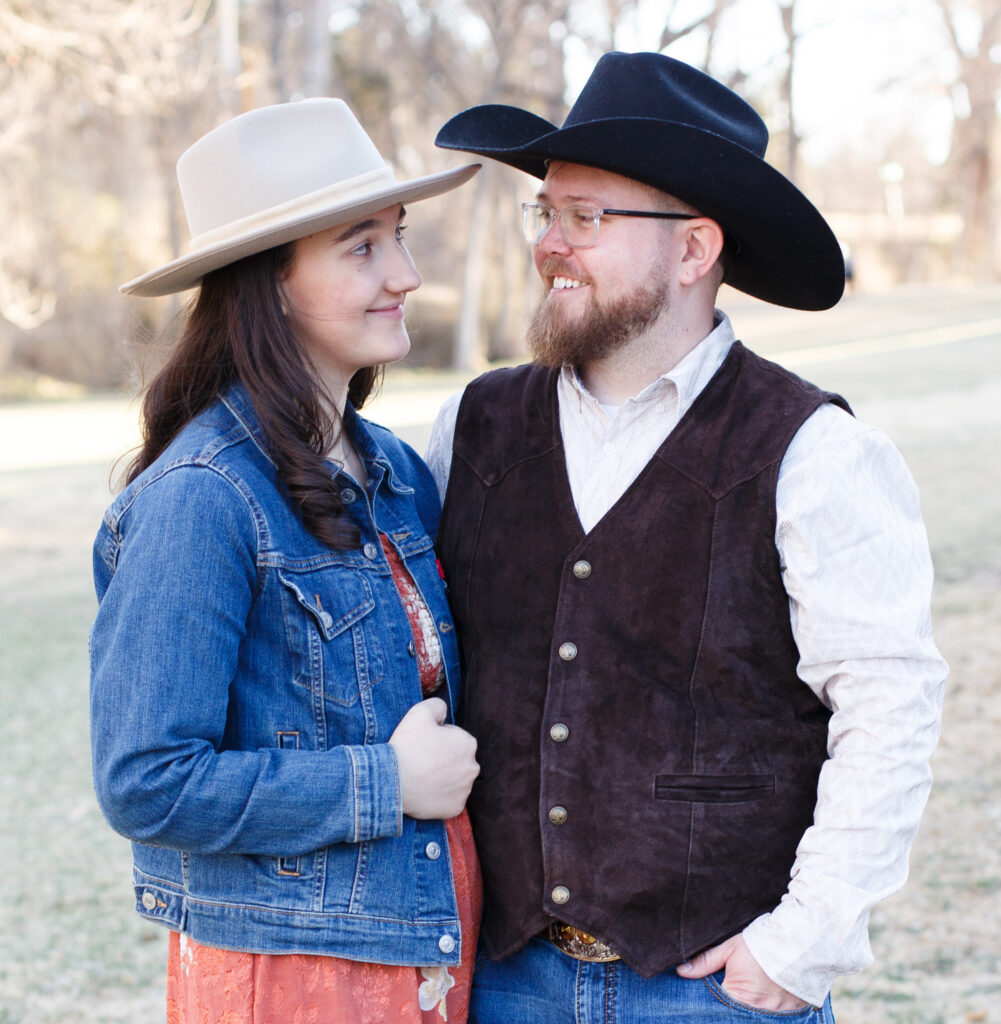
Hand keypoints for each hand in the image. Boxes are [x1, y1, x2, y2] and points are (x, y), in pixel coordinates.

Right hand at [389, 697, 479, 819]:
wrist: (392, 781)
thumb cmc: (407, 746)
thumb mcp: (420, 712)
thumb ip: (437, 705)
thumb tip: (443, 712)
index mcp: (468, 743)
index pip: (454, 738)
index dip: (436, 739)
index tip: (422, 744)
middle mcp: (473, 767)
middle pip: (457, 760)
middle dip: (443, 759)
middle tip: (421, 761)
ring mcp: (464, 790)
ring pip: (454, 780)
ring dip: (442, 778)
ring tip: (422, 776)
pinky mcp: (455, 808)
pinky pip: (448, 800)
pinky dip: (439, 797)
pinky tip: (424, 791)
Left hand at [676, 934, 809, 1011]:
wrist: (800, 942)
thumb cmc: (761, 944)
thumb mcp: (730, 948)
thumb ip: (706, 962)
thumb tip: (681, 970)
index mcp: (739, 996)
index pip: (717, 1011)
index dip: (710, 1009)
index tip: (701, 1008)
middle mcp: (757, 1011)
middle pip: (736, 1017)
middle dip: (728, 1012)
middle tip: (729, 1000)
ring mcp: (776, 1016)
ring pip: (754, 1019)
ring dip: (747, 1014)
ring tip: (750, 996)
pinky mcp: (791, 1015)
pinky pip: (773, 1020)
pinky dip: (766, 1014)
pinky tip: (763, 1002)